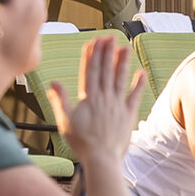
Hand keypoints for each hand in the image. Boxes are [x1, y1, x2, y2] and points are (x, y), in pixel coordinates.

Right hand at [48, 37, 144, 165]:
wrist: (102, 158)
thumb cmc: (82, 142)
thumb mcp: (65, 121)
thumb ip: (60, 100)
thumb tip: (53, 83)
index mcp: (88, 98)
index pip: (89, 71)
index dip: (91, 55)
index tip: (93, 42)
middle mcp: (104, 98)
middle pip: (105, 70)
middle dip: (107, 52)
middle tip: (109, 37)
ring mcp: (117, 105)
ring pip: (120, 79)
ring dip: (122, 62)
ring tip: (124, 48)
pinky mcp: (128, 114)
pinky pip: (135, 96)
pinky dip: (138, 84)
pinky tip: (140, 72)